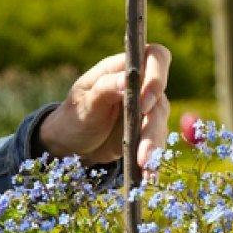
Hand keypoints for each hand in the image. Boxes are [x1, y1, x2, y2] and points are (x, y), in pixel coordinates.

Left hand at [36, 46, 170, 169]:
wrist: (71, 144)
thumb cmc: (74, 115)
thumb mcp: (85, 101)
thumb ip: (106, 88)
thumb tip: (127, 80)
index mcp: (122, 69)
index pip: (155, 56)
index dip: (157, 75)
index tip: (143, 103)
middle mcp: (140, 86)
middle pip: (160, 97)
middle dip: (152, 125)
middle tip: (143, 151)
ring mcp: (146, 109)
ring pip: (161, 123)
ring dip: (154, 146)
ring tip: (144, 167)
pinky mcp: (147, 132)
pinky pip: (158, 143)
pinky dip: (154, 160)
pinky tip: (147, 176)